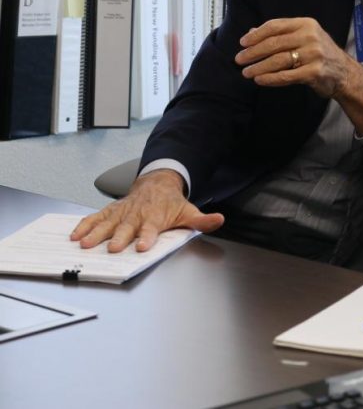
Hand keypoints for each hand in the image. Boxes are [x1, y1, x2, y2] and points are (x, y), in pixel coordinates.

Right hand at [70, 169, 224, 252]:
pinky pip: (96, 217)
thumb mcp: (189, 210)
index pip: (151, 229)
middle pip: (127, 228)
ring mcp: (122, 212)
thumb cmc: (171, 202)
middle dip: (119, 238)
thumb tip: (219, 220)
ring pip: (108, 222)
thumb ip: (202, 220)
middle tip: (112, 248)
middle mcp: (137, 215)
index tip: (143, 246)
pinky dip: (84, 224)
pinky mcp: (111, 210)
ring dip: (96, 233)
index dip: (147, 237)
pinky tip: (75, 235)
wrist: (157, 182)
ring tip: (85, 244)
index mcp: (155, 217)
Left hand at [236, 17, 362, 133]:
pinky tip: (260, 80)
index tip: (242, 43)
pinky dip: (270, 78)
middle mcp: (310, 37)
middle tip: (239, 59)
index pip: (275, 26)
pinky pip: (286, 75)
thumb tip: (251, 32)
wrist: (344, 73)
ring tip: (246, 72)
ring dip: (259, 67)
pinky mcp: (314, 72)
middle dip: (253, 52)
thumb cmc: (321, 54)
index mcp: (306, 24)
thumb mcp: (304, 38)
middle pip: (274, 43)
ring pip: (278, 60)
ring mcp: (314, 54)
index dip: (256, 35)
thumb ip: (280, 34)